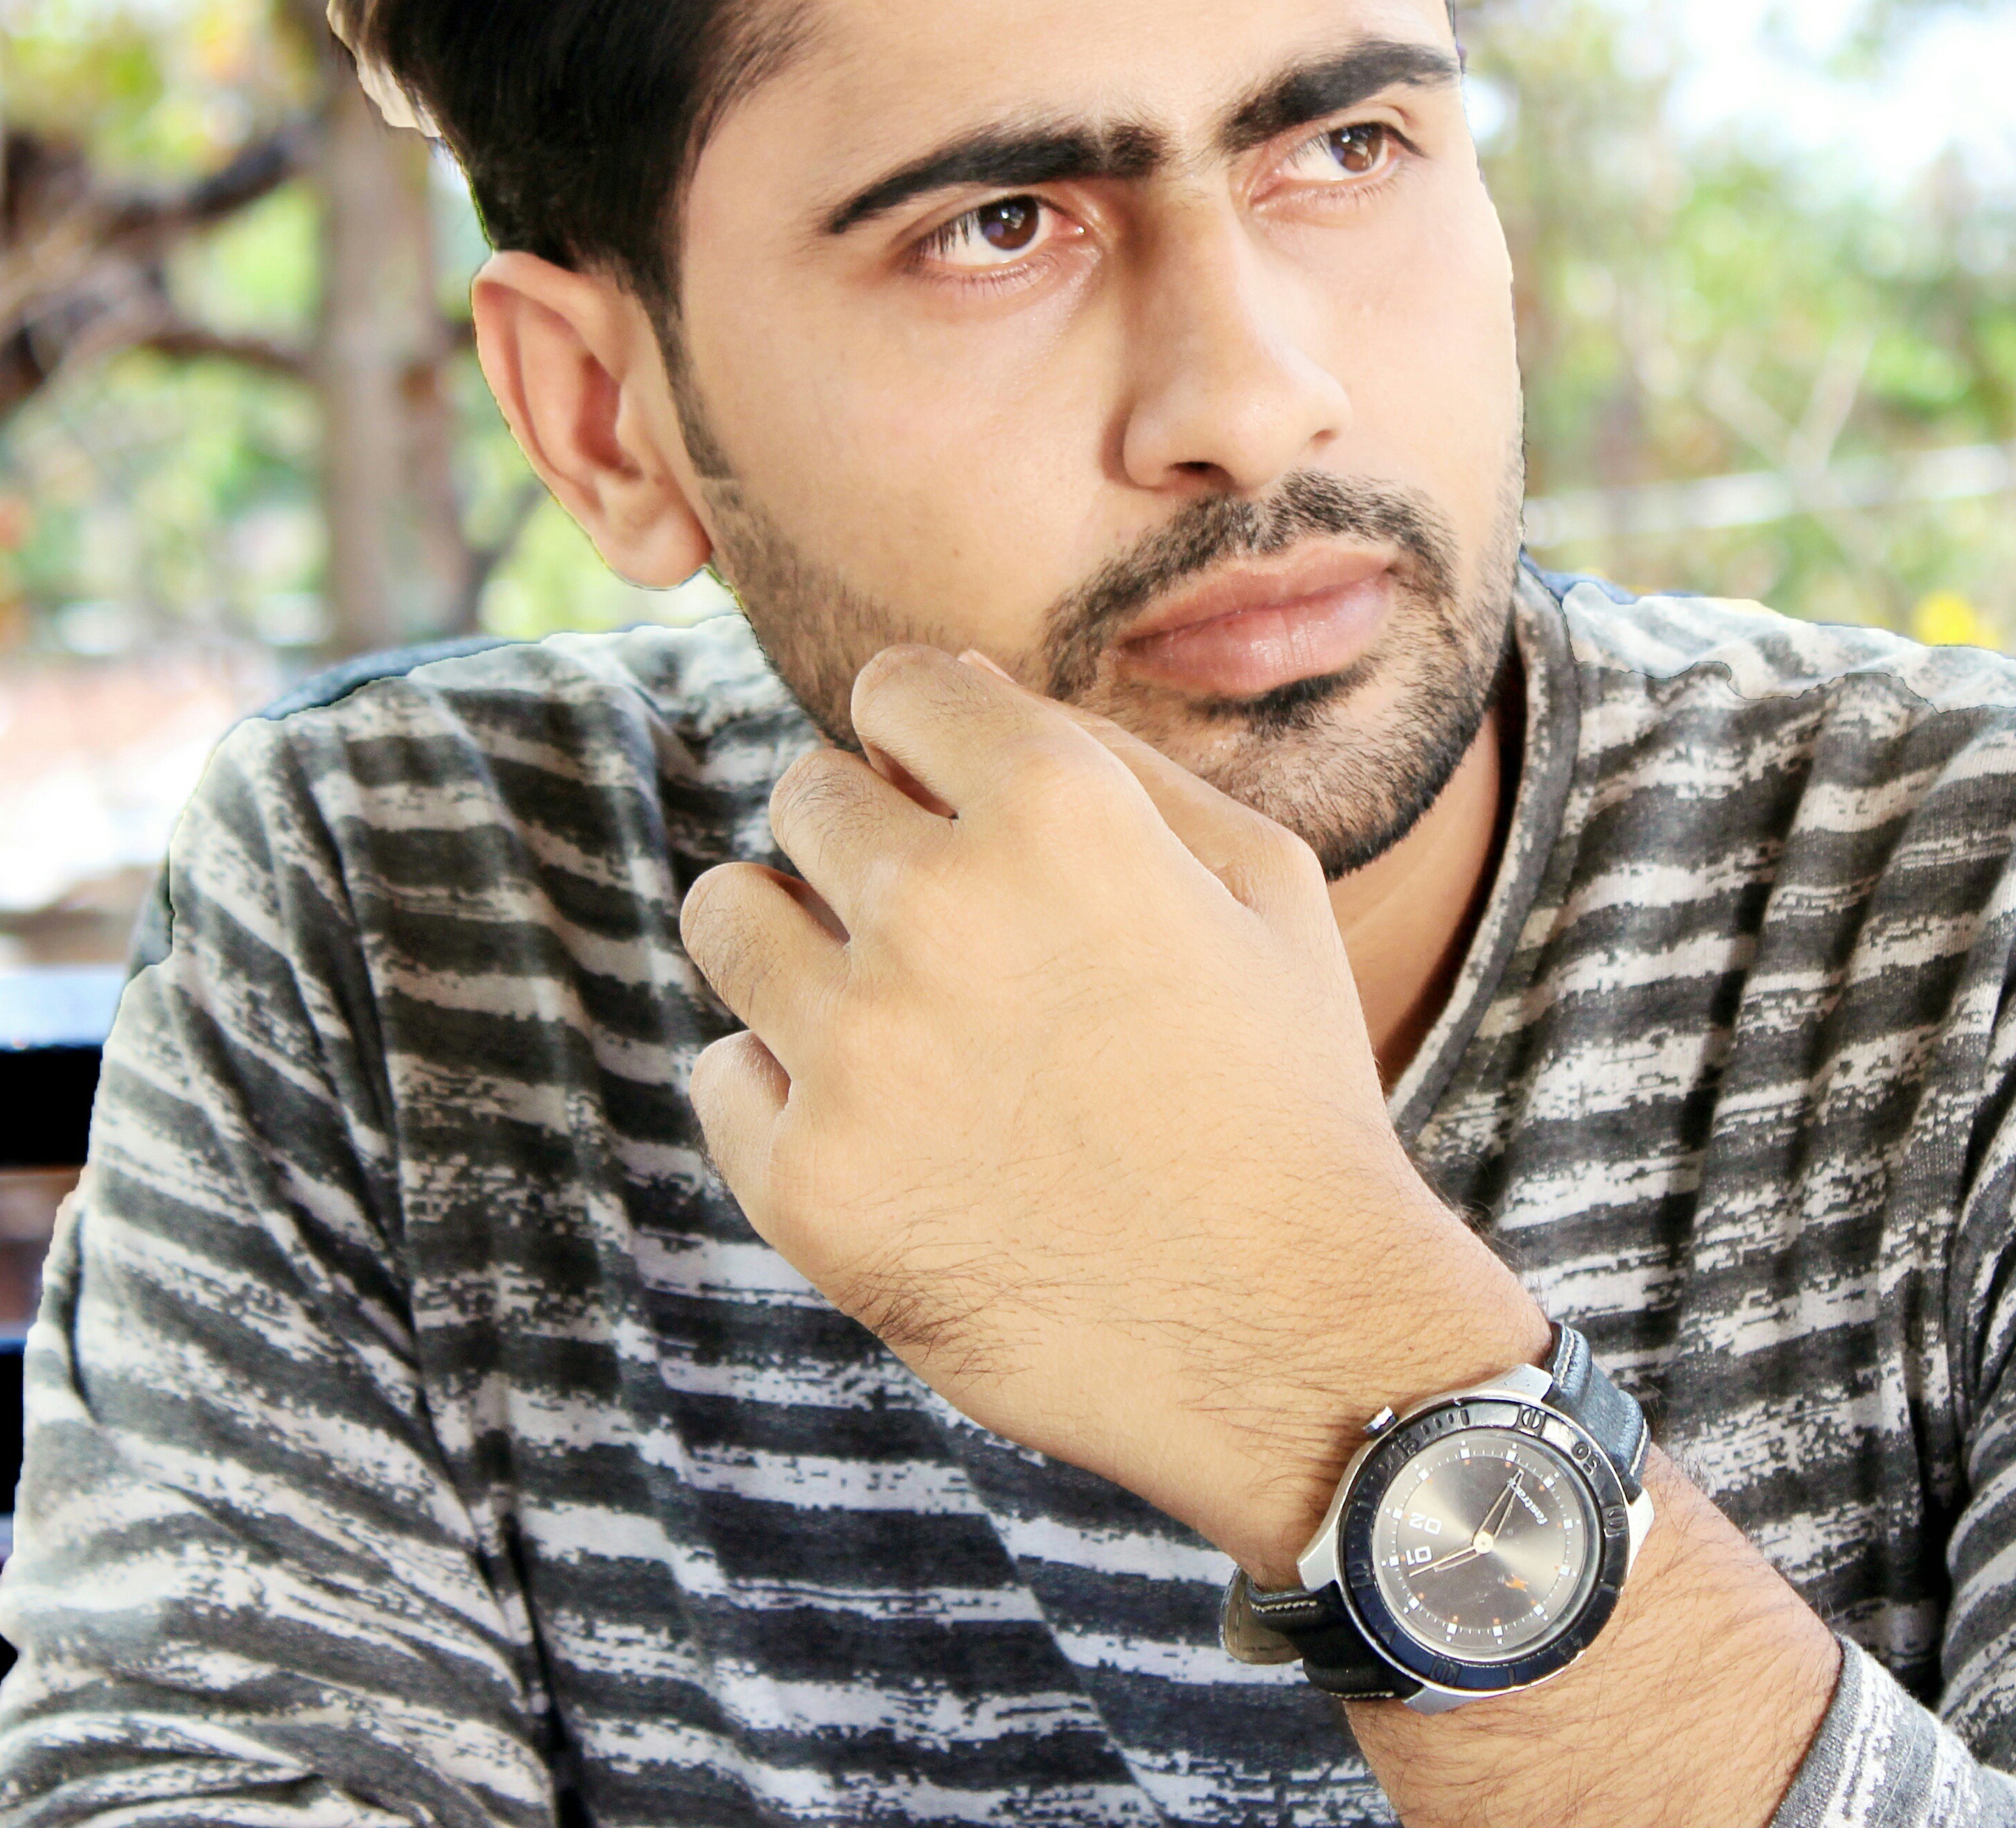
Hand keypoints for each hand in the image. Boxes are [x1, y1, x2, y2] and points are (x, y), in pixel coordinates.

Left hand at [682, 644, 1544, 1573]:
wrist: (1293, 1338)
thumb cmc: (1285, 1091)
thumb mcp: (1256, 881)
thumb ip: (1106, 754)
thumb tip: (950, 676)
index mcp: (1057, 806)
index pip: (893, 688)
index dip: (921, 741)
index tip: (947, 803)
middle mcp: (939, 906)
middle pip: (802, 794)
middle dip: (865, 844)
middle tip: (952, 944)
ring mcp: (860, 1049)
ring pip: (724, 916)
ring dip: (793, 945)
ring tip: (892, 1021)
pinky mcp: (807, 1183)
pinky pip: (722, 1074)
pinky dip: (788, 1096)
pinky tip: (894, 1137)